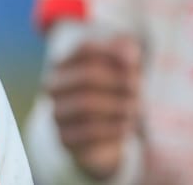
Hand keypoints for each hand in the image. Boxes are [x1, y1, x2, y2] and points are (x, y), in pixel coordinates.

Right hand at [46, 35, 142, 180]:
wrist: (104, 142)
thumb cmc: (114, 97)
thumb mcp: (123, 73)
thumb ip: (125, 56)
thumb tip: (129, 53)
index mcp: (64, 64)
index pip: (84, 49)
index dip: (111, 52)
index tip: (133, 62)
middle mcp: (54, 87)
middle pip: (86, 76)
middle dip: (118, 82)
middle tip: (137, 89)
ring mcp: (57, 113)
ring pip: (86, 105)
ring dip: (118, 106)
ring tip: (135, 109)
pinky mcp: (65, 138)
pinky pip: (89, 131)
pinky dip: (113, 128)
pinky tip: (126, 126)